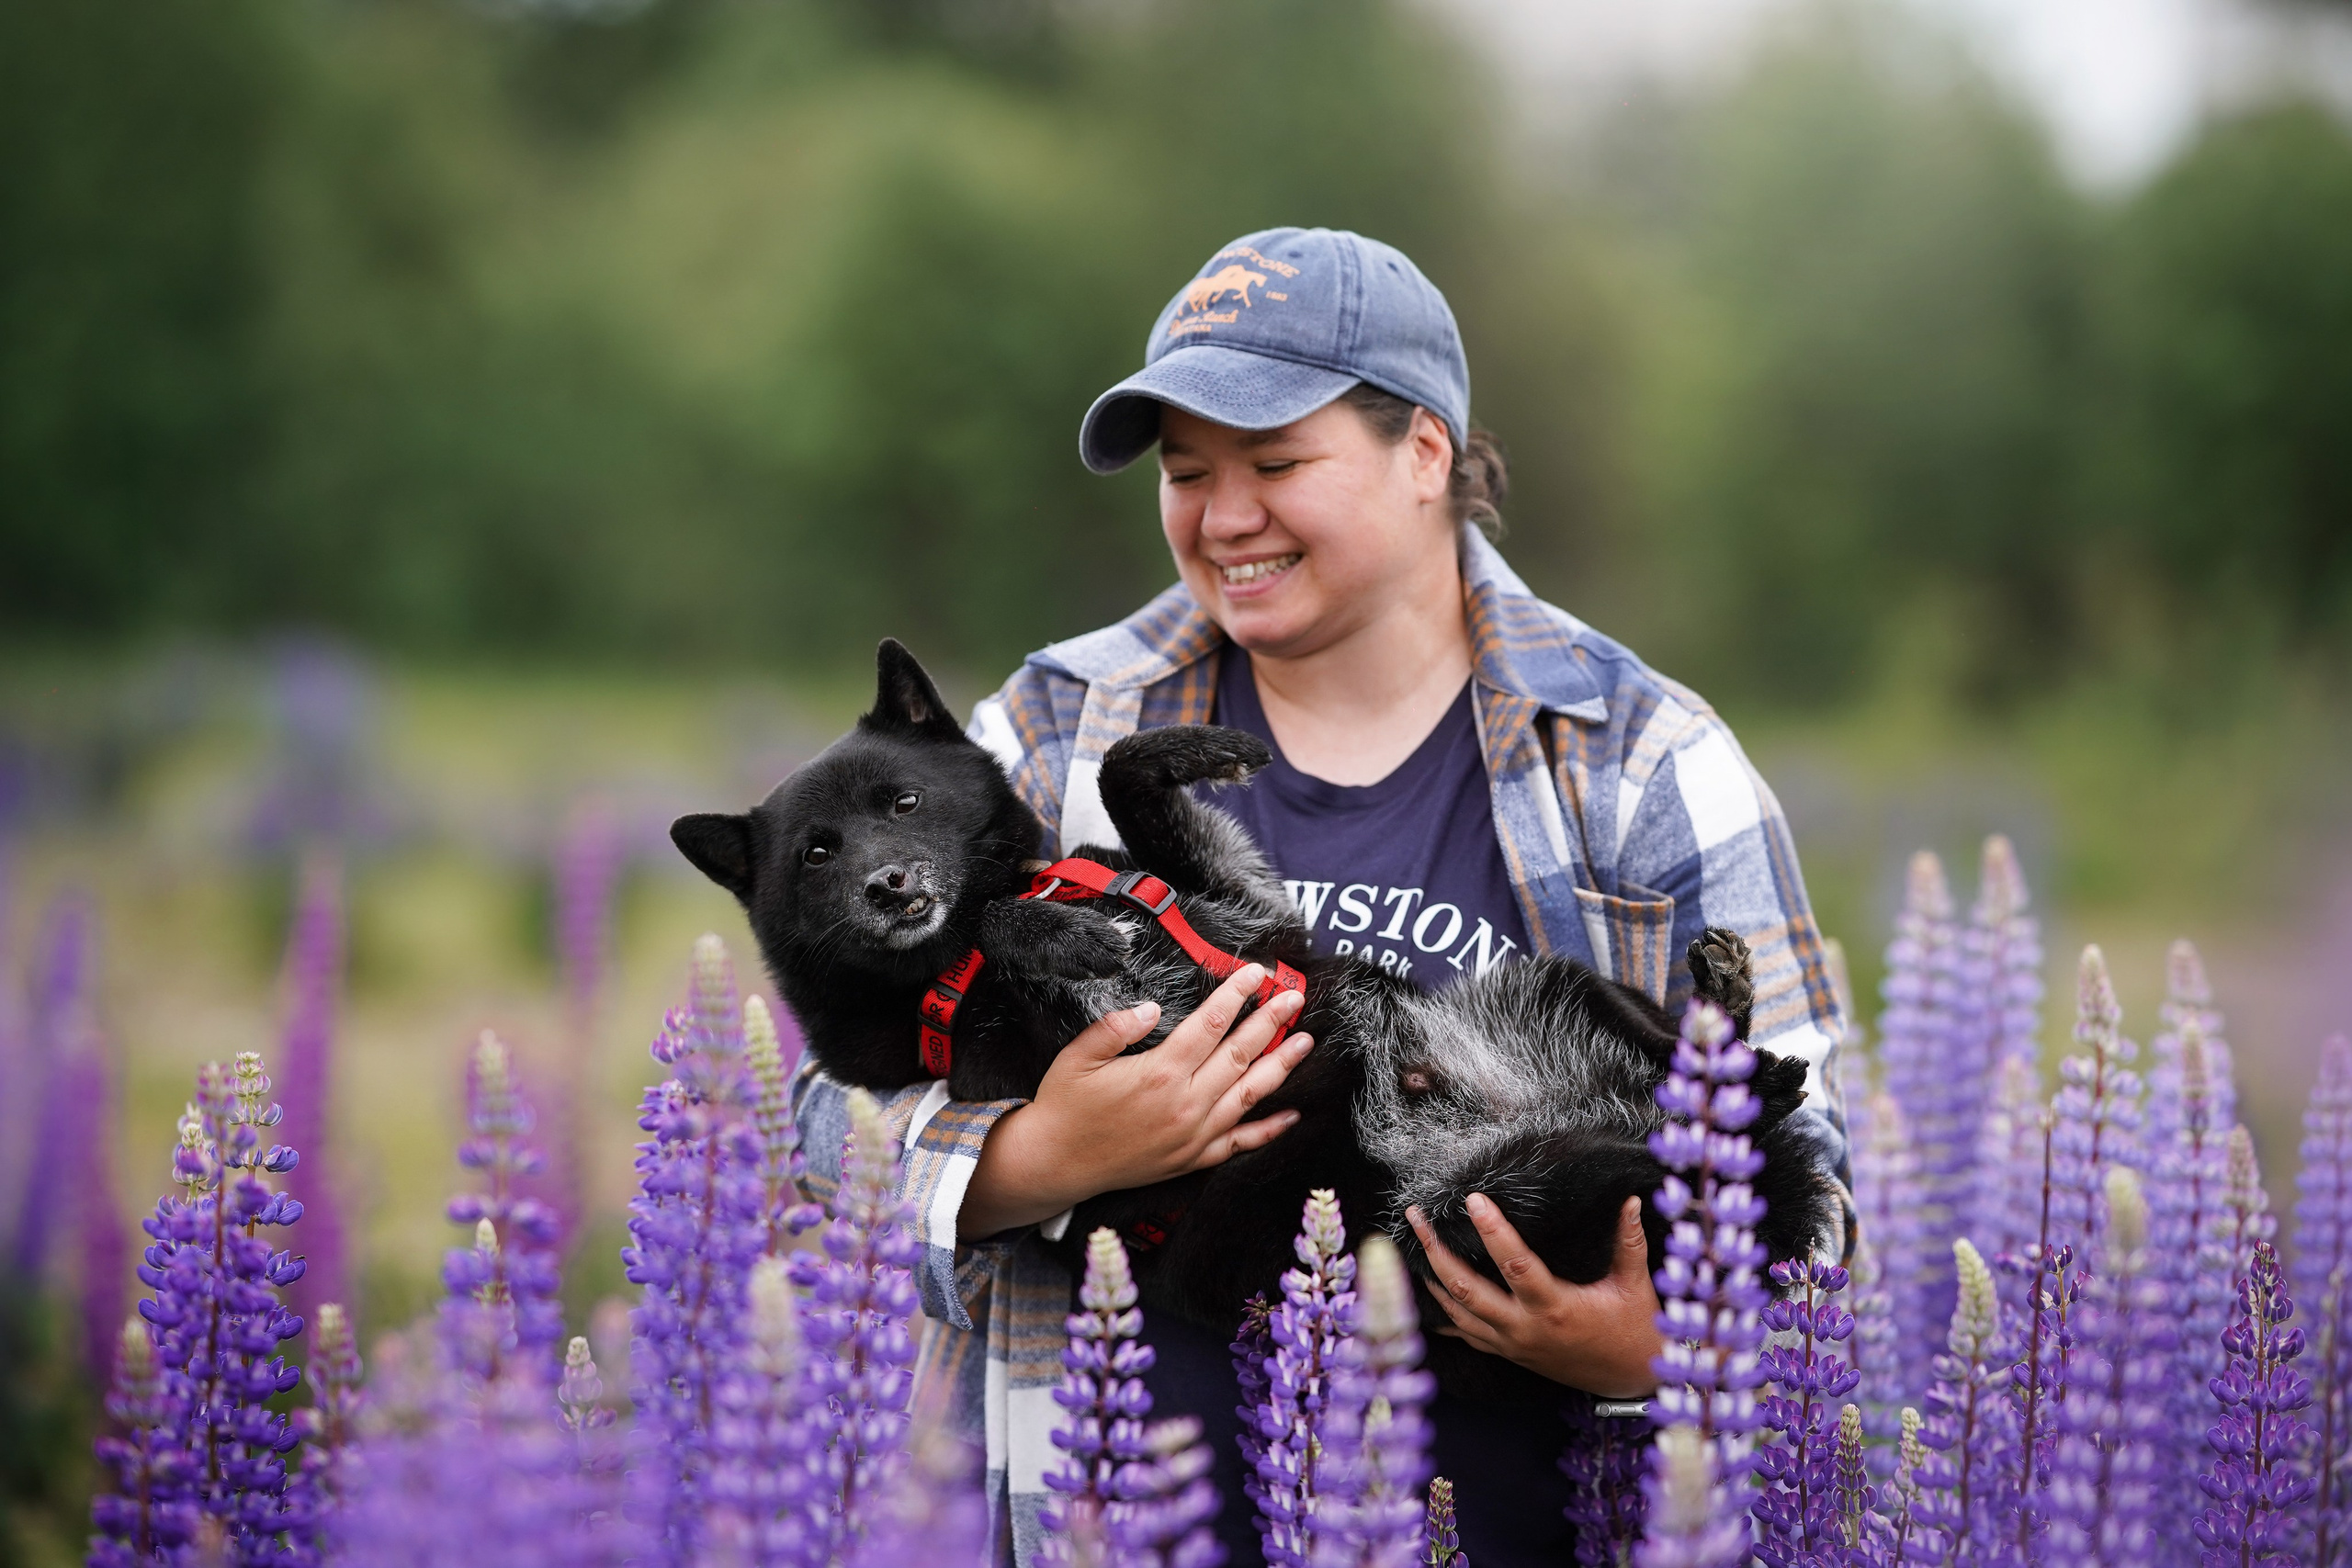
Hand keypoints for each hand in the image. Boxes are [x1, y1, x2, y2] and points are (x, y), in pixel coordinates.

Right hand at [958, 965, 1312, 1239]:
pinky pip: (1242, 1142)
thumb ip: (1117, 1027)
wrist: (1056, 1164)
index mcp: (1159, 1073)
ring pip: (1250, 1094)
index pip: (1211, 1024)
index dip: (1236, 995)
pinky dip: (1270, 1128)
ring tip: (1304, 1042)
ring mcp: (1194, 1135)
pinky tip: (1292, 1113)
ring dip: (1281, 1065)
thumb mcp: (1078, 1056)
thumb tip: (1151, 1007)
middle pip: (1240, 1054)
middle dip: (1271, 1022)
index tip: (1256, 975)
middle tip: (1294, 998)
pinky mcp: (1194, 1159)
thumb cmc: (1066, 1106)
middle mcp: (1185, 1104)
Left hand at [1406, 1193, 1662, 1398]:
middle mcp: (1525, 1327)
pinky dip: (1443, 1312)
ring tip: (1411, 1244)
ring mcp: (1512, 1344)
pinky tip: (1424, 1293)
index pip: (1514, 1264)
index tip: (1472, 1199)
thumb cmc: (1634, 1328)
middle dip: (1435, 1251)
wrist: (1629, 1380)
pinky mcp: (1509, 1353)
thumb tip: (1633, 1199)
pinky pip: (1466, 1333)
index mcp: (1555, 1306)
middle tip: (1416, 1217)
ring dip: (1431, 1278)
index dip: (1492, 1231)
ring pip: (1458, 1312)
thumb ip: (1630, 1241)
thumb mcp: (1635, 1284)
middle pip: (1467, 1289)